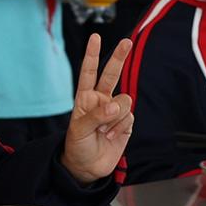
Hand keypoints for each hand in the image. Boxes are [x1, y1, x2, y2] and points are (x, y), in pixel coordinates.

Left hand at [61, 34, 132, 182]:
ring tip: (103, 131)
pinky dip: (121, 127)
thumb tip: (115, 106)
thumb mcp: (78, 131)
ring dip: (116, 116)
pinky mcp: (125, 123)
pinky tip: (110, 136)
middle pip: (112, 75)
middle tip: (126, 41)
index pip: (88, 73)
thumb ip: (95, 116)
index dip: (91, 55)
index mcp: (85, 98)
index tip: (95, 38)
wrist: (86, 167)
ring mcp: (114, 111)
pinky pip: (129, 117)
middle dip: (119, 57)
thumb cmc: (76, 146)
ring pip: (124, 101)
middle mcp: (101, 101)